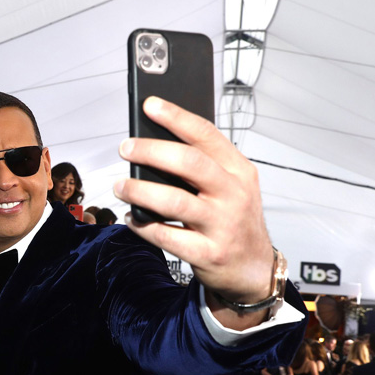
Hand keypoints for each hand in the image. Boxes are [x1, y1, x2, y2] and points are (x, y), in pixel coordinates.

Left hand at [114, 97, 273, 324]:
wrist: (253, 269)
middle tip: (126, 148)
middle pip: (189, 163)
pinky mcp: (208, 253)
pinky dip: (142, 226)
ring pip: (174, 201)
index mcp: (239, 171)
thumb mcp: (231, 187)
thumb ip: (202, 167)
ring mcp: (222, 225)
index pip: (206, 135)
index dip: (176, 117)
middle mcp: (233, 195)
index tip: (150, 105)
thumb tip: (154, 144)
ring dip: (139, 191)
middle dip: (152, 151)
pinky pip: (166, 236)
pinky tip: (131, 218)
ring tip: (121, 186)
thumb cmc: (235, 221)